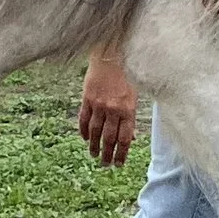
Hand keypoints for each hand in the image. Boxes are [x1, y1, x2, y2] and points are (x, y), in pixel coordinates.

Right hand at [77, 50, 138, 167]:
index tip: (119, 164)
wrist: (111, 52)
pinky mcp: (87, 97)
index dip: (122, 153)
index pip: (125, 138)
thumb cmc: (128, 72)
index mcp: (128, 109)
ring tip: (94, 155)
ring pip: (95, 131)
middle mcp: (113, 109)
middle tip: (106, 165)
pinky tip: (84, 138)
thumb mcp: (135, 94)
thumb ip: (132, 116)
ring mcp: (98, 104)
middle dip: (107, 154)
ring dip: (94, 146)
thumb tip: (131, 137)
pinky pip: (84, 118)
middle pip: (109, 138)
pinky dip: (83, 130)